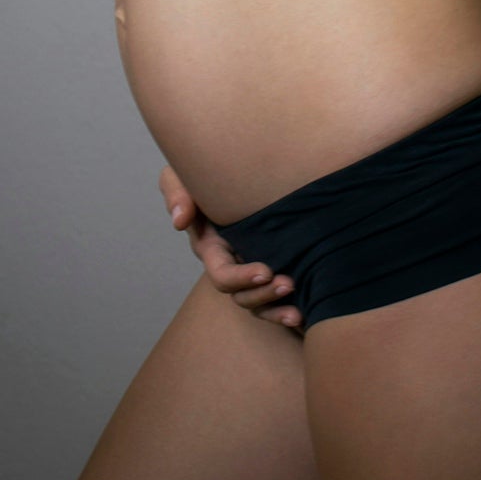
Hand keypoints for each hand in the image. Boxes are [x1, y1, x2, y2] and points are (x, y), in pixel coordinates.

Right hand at [158, 164, 303, 333]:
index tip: (266, 270)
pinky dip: (284, 310)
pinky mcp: (271, 265)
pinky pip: (274, 299)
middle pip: (243, 295)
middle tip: (288, 283)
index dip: (241, 278)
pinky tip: (302, 314)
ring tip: (298, 306)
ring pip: (259, 302)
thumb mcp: (182, 176)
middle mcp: (230, 262)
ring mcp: (249, 266)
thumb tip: (179, 220)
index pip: (222, 273)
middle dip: (263, 294)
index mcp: (211, 247)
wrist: (238, 165)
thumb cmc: (206, 170)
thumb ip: (177, 193)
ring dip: (276, 306)